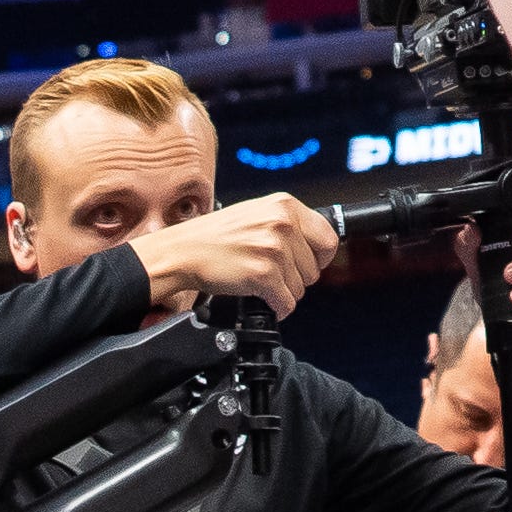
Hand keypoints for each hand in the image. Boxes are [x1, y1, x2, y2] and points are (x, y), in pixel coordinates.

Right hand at [131, 193, 339, 318]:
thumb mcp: (256, 214)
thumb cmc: (215, 236)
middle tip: (273, 272)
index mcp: (284, 206)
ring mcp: (274, 249)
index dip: (321, 257)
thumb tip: (316, 245)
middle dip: (297, 277)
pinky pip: (286, 302)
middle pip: (315, 268)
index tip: (310, 263)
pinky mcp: (264, 274)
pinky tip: (260, 296)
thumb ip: (287, 224)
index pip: (328, 237)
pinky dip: (276, 306)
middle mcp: (282, 224)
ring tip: (259, 279)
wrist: (183, 251)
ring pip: (302, 287)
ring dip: (283, 291)